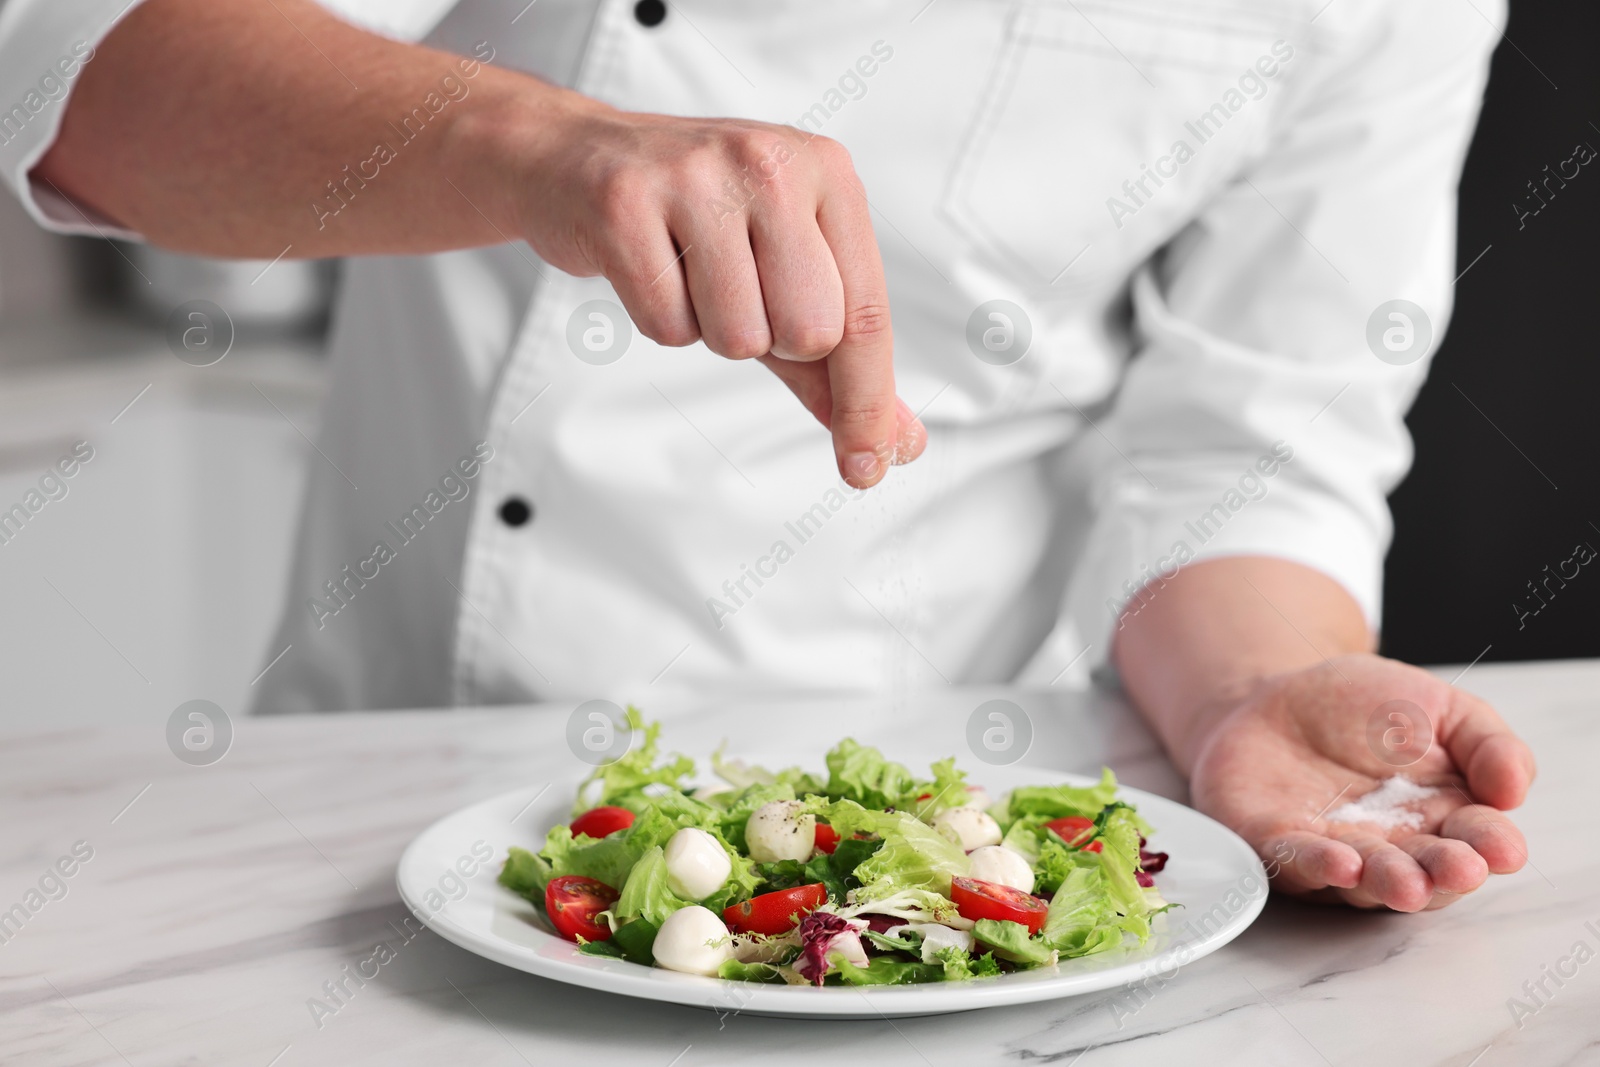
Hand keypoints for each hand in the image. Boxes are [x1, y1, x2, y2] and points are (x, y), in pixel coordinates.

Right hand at [486, 95, 925, 487]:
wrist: (574, 157)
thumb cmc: (694, 218)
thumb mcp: (783, 271)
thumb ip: (838, 361)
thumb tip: (894, 443)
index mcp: (827, 172)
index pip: (866, 313)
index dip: (867, 401)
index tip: (870, 465)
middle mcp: (771, 163)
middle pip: (809, 333)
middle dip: (771, 339)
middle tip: (736, 287)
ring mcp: (696, 178)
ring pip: (737, 336)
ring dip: (710, 327)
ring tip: (688, 270)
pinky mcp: (626, 205)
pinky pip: (668, 326)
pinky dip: (659, 317)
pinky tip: (648, 265)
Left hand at [1186, 653, 1535, 910]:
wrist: (1282, 695)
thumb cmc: (1370, 709)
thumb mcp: (1442, 709)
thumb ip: (1488, 744)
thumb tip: (1515, 788)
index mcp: (1444, 817)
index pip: (1477, 840)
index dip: (1492, 846)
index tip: (1503, 848)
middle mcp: (1395, 846)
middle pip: (1427, 873)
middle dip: (1443, 874)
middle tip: (1459, 870)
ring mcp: (1336, 849)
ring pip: (1366, 879)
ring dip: (1386, 881)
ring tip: (1404, 883)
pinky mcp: (1277, 843)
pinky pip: (1296, 860)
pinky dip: (1317, 865)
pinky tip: (1340, 864)